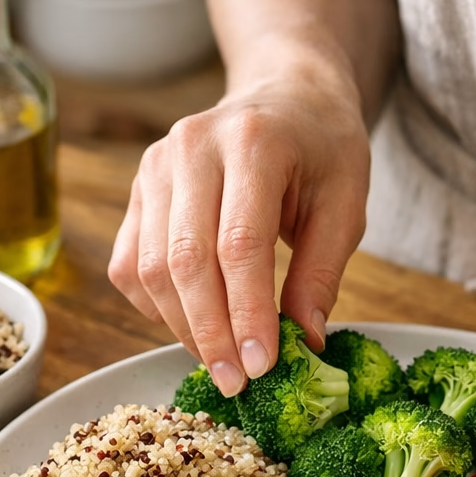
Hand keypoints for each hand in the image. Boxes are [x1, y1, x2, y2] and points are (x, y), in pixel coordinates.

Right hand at [108, 62, 369, 392]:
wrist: (285, 93)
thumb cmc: (323, 149)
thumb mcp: (346, 204)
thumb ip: (323, 272)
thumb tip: (305, 342)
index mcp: (253, 142)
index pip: (238, 244)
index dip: (246, 313)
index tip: (262, 366)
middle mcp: (192, 147)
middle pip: (185, 260)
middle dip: (210, 333)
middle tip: (238, 383)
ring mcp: (155, 166)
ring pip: (149, 268)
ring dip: (183, 328)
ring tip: (223, 362)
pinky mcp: (138, 190)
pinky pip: (128, 264)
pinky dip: (156, 307)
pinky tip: (194, 326)